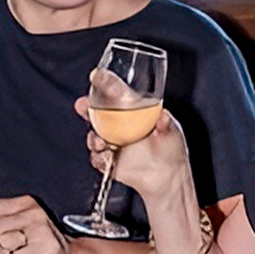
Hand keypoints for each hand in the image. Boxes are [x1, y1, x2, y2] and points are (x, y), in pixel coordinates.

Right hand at [75, 90, 190, 200]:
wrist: (167, 177)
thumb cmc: (170, 148)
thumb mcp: (171, 132)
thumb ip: (165, 124)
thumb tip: (163, 116)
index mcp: (132, 111)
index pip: (115, 94)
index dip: (104, 84)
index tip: (96, 76)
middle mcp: (119, 124)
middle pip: (96, 112)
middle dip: (86, 107)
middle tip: (83, 106)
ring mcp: (112, 141)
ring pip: (94, 135)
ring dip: (93, 137)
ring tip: (101, 141)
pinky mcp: (109, 159)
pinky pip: (97, 157)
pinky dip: (99, 157)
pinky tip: (108, 157)